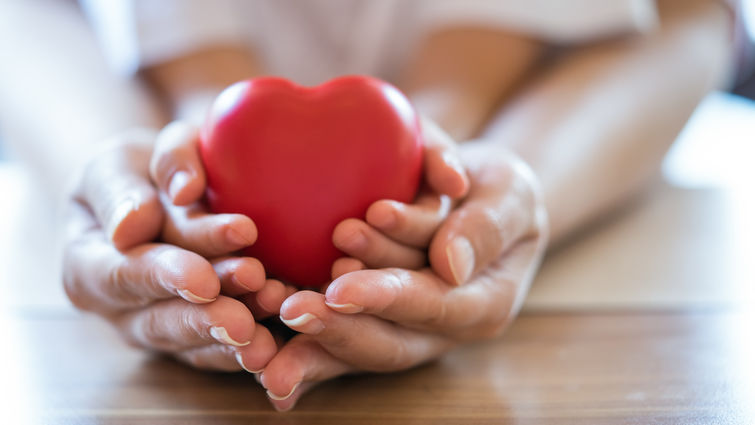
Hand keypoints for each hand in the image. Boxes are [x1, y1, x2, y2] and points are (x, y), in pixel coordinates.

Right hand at [62, 128, 278, 371]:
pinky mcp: (196, 337)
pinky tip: (284, 331)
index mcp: (87, 267)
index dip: (165, 278)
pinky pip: (222, 349)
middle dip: (209, 314)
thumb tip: (132, 224)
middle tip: (254, 296)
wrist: (154, 196)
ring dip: (240, 324)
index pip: (125, 275)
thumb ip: (120, 188)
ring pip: (196, 341)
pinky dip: (253, 341)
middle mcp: (120, 311)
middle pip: (162, 320)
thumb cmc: (132, 174)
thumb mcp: (114, 163)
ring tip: (279, 302)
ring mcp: (158, 329)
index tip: (205, 279)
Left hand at [260, 141, 547, 410]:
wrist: (482, 201)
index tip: (340, 285)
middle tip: (289, 307)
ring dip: (313, 334)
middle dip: (339, 328)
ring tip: (269, 303)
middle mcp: (442, 328)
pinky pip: (340, 335)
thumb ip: (487, 227)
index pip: (435, 307)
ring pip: (358, 347)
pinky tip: (263, 340)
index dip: (388, 299)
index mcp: (483, 304)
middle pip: (390, 343)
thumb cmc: (501, 191)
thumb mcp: (511, 195)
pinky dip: (304, 343)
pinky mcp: (379, 319)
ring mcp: (409, 329)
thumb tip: (451, 266)